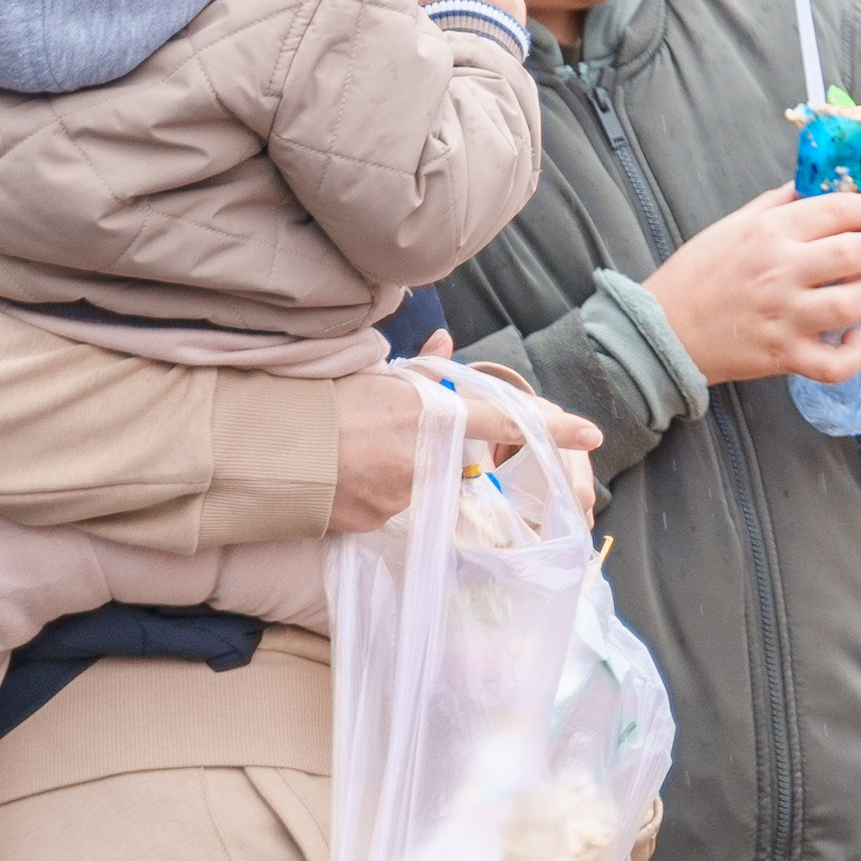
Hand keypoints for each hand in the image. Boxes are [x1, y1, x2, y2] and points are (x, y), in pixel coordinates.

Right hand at [332, 333, 596, 530]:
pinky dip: (376, 493)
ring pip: (422, 484)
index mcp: (431, 413)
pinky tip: (345, 476)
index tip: (592, 432)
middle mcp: (428, 457)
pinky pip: (393, 506)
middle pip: (456, 459)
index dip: (551, 426)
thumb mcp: (374, 373)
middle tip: (380, 436)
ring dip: (400, 471)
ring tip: (354, 452)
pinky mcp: (381, 522)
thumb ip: (422, 367)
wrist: (268, 451)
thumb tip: (448, 339)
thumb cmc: (320, 401)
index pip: (503, 418)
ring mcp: (405, 494)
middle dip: (432, 450)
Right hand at [647, 186, 860, 387]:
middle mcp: (781, 270)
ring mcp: (784, 315)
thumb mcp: (733, 224)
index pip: (840, 208)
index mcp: (770, 231)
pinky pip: (835, 364)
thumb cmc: (698, 272)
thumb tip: (812, 182)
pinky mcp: (783, 355)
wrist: (665, 328)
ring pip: (853, 304)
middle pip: (857, 252)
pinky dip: (854, 356)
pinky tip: (853, 341)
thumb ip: (777, 203)